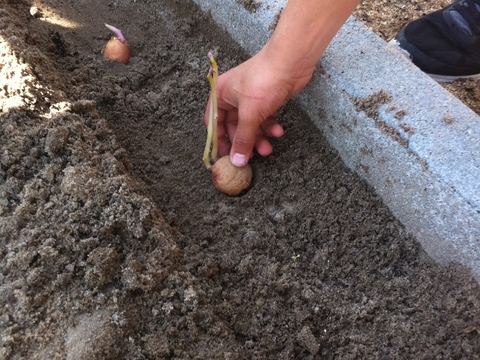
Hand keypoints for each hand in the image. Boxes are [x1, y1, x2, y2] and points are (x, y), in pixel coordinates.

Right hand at [204, 48, 312, 166]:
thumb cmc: (264, 81)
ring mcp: (250, 98)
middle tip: (250, 157)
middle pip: (234, 126)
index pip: (213, 122)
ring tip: (267, 149)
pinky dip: (270, 127)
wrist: (291, 62)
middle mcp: (233, 96)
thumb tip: (237, 160)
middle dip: (244, 142)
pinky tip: (278, 132)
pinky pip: (264, 119)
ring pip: (251, 124)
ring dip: (259, 138)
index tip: (226, 156)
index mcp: (220, 94)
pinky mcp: (266, 100)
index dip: (219, 140)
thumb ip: (243, 139)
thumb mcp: (250, 114)